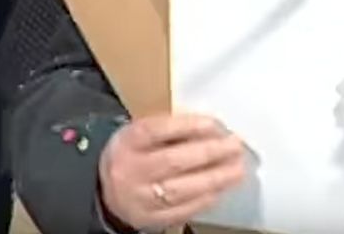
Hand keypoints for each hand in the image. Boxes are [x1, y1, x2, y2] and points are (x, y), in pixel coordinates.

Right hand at [98, 114, 245, 231]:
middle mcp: (130, 170)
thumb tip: (213, 128)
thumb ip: (172, 128)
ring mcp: (139, 197)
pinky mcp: (148, 219)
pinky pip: (180, 211)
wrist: (106, 190)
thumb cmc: (135, 153)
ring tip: (237, 170)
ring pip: (179, 190)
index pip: (156, 131)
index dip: (187, 126)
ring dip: (214, 179)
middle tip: (235, 147)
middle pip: (172, 162)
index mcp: (129, 141)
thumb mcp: (143, 132)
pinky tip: (220, 190)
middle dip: (209, 153)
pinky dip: (203, 200)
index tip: (214, 124)